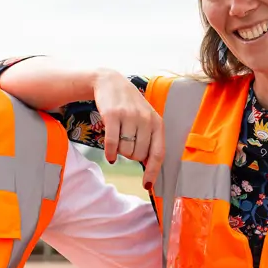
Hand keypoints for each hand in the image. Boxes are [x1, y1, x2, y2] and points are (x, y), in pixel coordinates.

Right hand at [92, 69, 162, 185]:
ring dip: (119, 151)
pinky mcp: (112, 115)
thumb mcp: (145, 119)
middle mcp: (145, 119)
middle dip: (130, 155)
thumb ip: (150, 139)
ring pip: (125, 150)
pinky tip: (109, 157)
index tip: (146, 185)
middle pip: (138, 155)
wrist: (110, 82)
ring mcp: (129, 117)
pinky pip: (112, 143)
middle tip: (125, 145)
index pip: (158, 153)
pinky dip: (110, 153)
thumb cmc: (129, 105)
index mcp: (157, 122)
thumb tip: (150, 166)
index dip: (152, 172)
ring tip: (118, 139)